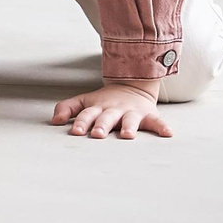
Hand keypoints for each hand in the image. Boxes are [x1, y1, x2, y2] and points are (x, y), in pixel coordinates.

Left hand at [51, 82, 170, 139]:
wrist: (131, 86)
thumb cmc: (104, 101)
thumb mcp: (84, 101)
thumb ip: (67, 108)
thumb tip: (54, 120)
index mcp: (98, 107)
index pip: (87, 114)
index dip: (81, 122)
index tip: (75, 131)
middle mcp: (114, 110)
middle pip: (107, 117)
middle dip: (102, 125)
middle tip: (97, 134)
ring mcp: (132, 112)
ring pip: (130, 120)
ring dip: (129, 127)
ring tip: (128, 135)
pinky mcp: (148, 115)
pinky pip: (157, 122)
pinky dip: (162, 127)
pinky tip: (168, 134)